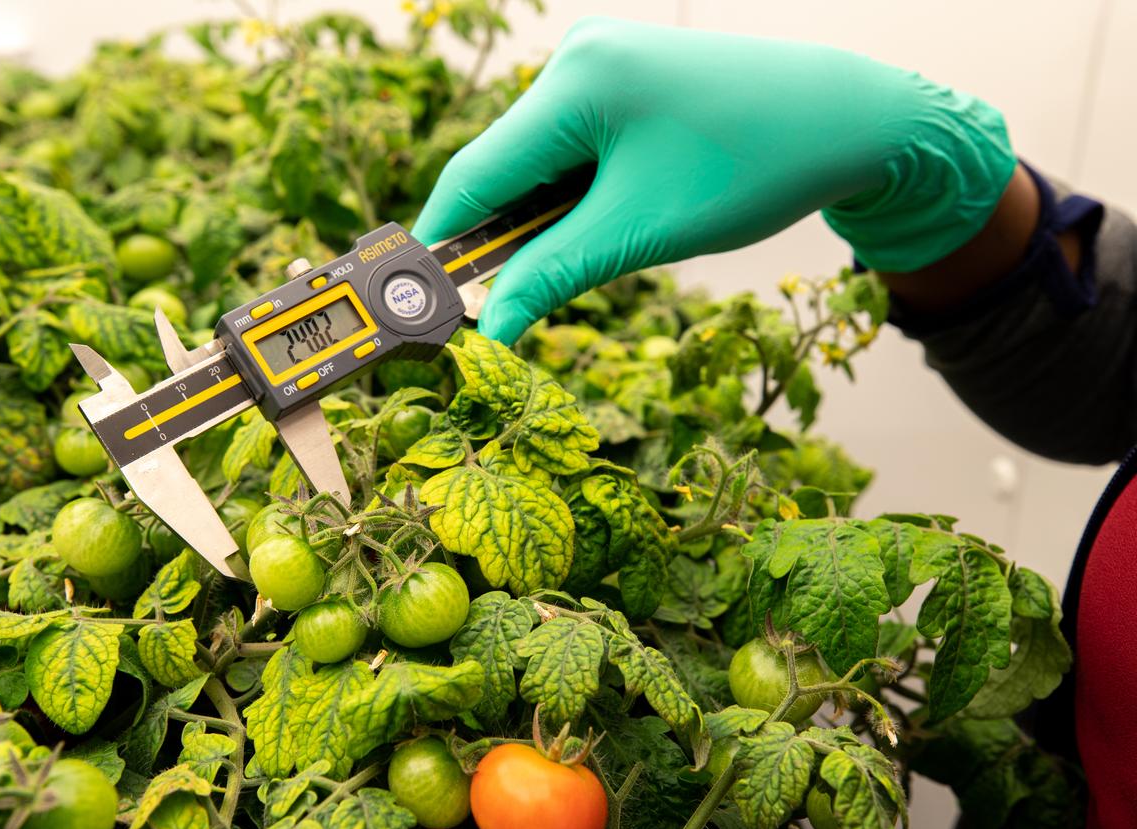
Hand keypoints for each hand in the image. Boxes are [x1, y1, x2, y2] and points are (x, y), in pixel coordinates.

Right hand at [412, 17, 1014, 343]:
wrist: (848, 119)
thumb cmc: (753, 169)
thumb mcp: (641, 233)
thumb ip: (551, 276)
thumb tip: (489, 329)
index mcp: (577, 82)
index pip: (476, 175)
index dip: (443, 244)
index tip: (421, 302)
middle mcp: (579, 57)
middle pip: (504, 166)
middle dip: (504, 235)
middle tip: (508, 298)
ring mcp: (602, 62)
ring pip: (539, 160)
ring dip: (546, 216)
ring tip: (599, 247)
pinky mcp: (624, 76)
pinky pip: (573, 144)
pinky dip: (576, 191)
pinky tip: (617, 212)